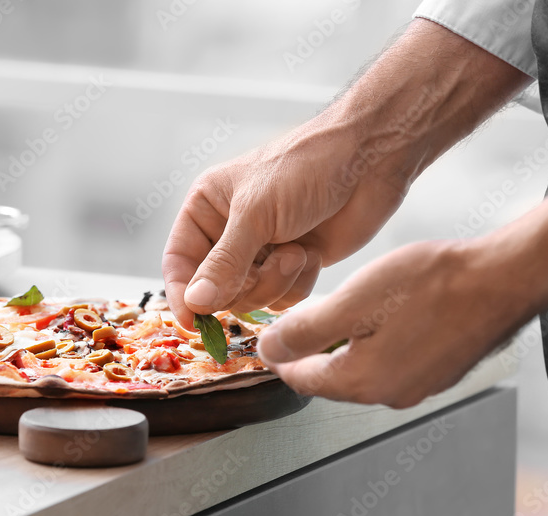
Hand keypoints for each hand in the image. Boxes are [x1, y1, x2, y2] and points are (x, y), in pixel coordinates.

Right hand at [162, 123, 407, 329]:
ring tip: (297, 251)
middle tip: (267, 263)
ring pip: (250, 298)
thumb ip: (223, 264)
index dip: (183, 294)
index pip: (178, 262)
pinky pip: (282, 298)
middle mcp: (230, 232)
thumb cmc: (306, 167)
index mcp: (207, 208)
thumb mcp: (256, 215)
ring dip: (275, 282)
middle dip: (245, 284)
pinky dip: (299, 282)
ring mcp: (263, 251)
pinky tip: (311, 253)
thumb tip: (195, 303)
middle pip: (215, 290)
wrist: (369, 160)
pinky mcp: (294, 264)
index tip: (195, 322)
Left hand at [256, 240, 526, 407]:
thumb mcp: (353, 302)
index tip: (267, 342)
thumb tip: (270, 348)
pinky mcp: (440, 369)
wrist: (504, 279)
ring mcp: (419, 385)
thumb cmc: (434, 286)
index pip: (301, 379)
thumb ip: (305, 330)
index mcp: (362, 381)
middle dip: (309, 352)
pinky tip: (379, 316)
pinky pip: (392, 361)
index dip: (278, 358)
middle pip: (331, 378)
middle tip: (296, 324)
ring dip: (342, 346)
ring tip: (335, 314)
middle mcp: (390, 393)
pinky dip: (374, 343)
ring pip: (362, 369)